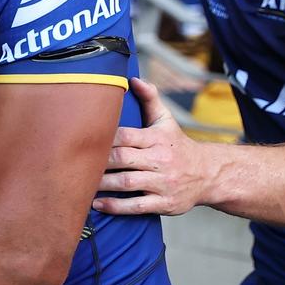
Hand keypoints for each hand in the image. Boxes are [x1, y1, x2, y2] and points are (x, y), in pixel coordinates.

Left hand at [93, 78, 212, 215]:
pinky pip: (137, 206)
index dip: (104, 138)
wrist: (209, 174)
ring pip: (127, 183)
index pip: (126, 136)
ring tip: (81, 184)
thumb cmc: (178, 145)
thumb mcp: (167, 120)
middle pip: (123, 159)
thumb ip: (150, 99)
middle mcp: (161, 160)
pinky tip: (98, 204)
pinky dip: (116, 206)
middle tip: (75, 163)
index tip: (84, 140)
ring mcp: (163, 183)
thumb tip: (133, 79)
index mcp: (158, 138)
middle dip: (98, 162)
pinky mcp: (165, 203)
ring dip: (102, 185)